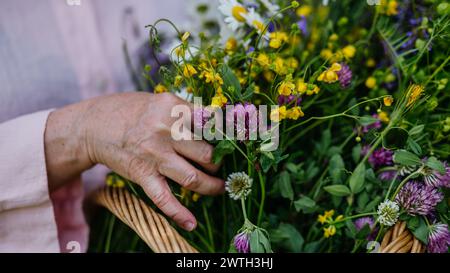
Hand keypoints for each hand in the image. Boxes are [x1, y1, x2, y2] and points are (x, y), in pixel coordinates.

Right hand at [45, 92, 223, 230]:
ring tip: (220, 187)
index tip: (238, 141)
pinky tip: (192, 223)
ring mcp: (154, 155)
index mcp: (174, 108)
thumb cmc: (134, 111)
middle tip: (222, 164)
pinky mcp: (142, 174)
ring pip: (193, 178)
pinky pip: (164, 198)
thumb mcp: (163, 101)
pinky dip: (179, 214)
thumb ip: (189, 112)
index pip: (212, 124)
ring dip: (212, 186)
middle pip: (207, 154)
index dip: (229, 135)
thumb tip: (221, 123)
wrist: (94, 125)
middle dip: (219, 163)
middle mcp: (165, 131)